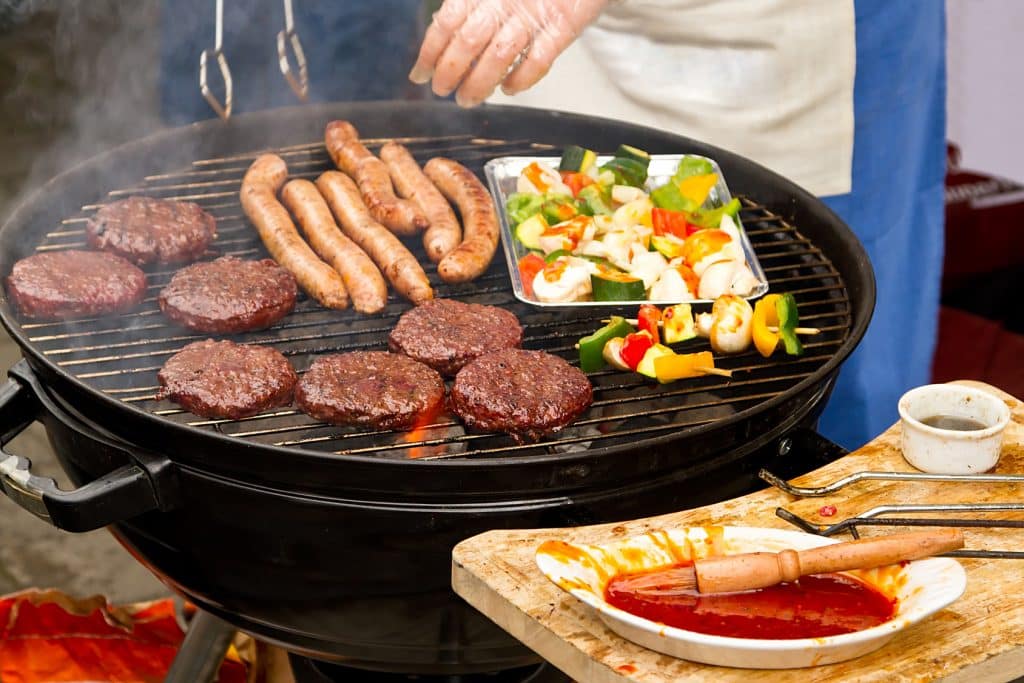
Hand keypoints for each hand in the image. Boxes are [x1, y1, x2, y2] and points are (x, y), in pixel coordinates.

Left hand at [409, 0, 609, 106]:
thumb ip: (469, 7)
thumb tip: (441, 39)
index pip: (446, 23)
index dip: (429, 52)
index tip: (420, 75)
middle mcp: (504, 0)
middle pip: (468, 41)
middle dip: (449, 72)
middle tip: (442, 91)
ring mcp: (534, 14)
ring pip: (500, 55)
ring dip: (479, 84)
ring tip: (468, 100)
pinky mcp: (564, 26)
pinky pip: (539, 60)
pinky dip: (521, 79)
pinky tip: (509, 89)